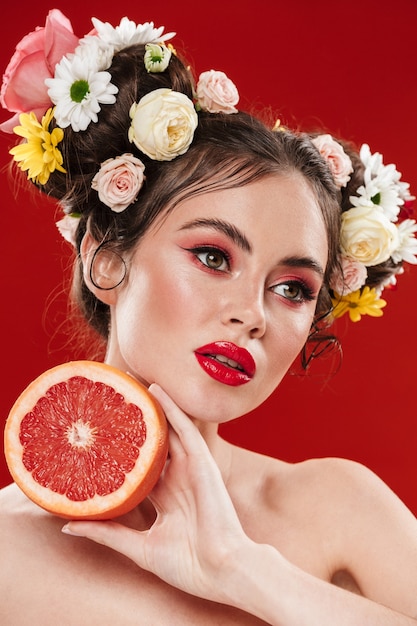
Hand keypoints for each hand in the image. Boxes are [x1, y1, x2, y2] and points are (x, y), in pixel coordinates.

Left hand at [62, 384, 249, 603]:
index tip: (97, 434)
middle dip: (133, 422)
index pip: (137, 465)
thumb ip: (107, 533)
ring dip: (151, 406)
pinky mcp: (201, 460)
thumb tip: (67, 527)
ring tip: (129, 384)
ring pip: (167, 428)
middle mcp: (175, 477)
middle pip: (150, 442)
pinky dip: (170, 408)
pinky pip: (184, 428)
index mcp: (163, 496)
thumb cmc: (186, 564)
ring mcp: (189, 467)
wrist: (221, 570)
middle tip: (110, 399)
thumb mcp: (138, 547)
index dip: (119, 449)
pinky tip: (155, 389)